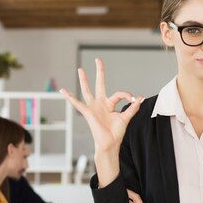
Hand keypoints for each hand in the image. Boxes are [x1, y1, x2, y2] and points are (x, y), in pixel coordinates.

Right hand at [59, 59, 142, 185]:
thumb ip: (133, 108)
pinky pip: (77, 103)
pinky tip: (62, 90)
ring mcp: (93, 107)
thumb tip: (140, 98)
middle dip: (99, 72)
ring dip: (84, 80)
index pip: (118, 94)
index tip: (133, 99)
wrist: (110, 143)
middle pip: (99, 83)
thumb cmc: (116, 133)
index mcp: (110, 104)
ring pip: (87, 90)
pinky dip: (69, 97)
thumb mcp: (126, 118)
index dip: (126, 95)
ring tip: (80, 69)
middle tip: (98, 59)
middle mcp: (100, 103)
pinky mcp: (87, 112)